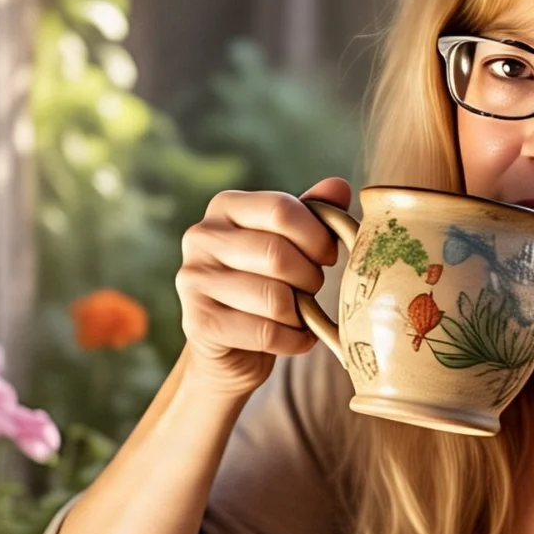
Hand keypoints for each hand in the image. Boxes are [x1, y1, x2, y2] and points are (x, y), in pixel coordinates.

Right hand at [175, 176, 349, 398]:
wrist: (229, 347)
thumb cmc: (266, 286)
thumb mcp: (289, 245)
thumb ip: (310, 215)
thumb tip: (339, 186)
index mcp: (225, 207)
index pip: (282, 209)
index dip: (317, 236)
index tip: (327, 256)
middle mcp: (201, 237)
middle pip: (278, 255)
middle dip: (310, 278)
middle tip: (312, 289)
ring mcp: (194, 281)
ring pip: (274, 298)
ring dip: (301, 313)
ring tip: (301, 314)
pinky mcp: (200, 324)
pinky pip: (266, 332)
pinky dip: (293, 339)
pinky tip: (294, 336)